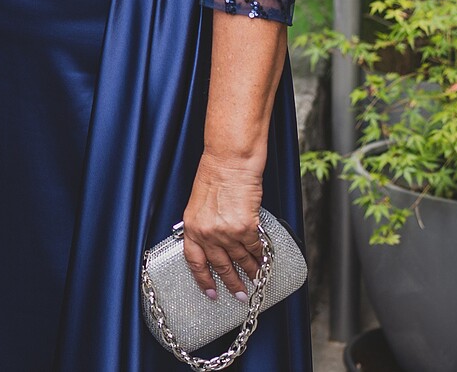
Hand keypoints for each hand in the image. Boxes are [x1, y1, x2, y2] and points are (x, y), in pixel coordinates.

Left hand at [180, 153, 264, 301]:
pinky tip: (265, 262)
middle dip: (232, 283)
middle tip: (240, 294)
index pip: (194, 262)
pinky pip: (255, 248)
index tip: (211, 292)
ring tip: (256, 279)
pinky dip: (261, 256)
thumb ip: (203, 226)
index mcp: (192, 227)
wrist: (230, 162)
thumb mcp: (198, 204)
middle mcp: (208, 234)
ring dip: (251, 272)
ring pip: (241, 260)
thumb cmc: (214, 175)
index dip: (203, 280)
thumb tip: (213, 244)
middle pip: (221, 266)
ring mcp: (227, 233)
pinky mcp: (246, 228)